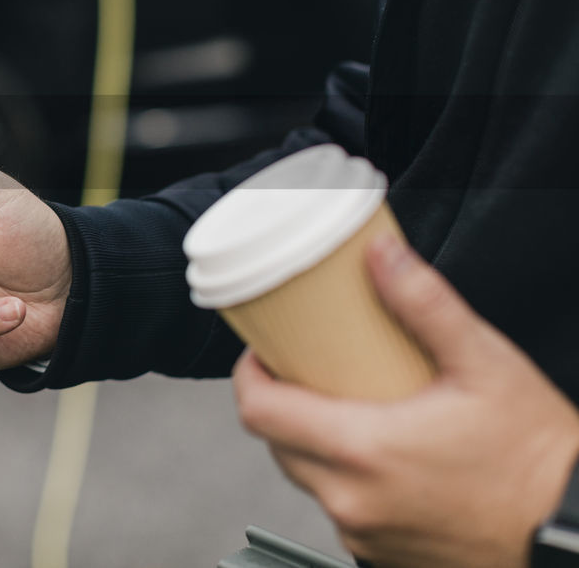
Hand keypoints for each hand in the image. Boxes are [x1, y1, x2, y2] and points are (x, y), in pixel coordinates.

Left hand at [232, 233, 578, 567]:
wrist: (578, 529)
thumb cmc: (540, 460)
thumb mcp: (484, 364)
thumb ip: (425, 304)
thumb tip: (383, 257)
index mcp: (363, 451)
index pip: (258, 411)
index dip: (249, 375)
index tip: (263, 352)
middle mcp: (353, 499)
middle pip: (275, 442)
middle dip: (282, 402)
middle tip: (308, 370)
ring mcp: (365, 533)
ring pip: (306, 477)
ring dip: (312, 441)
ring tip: (348, 405)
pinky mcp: (383, 553)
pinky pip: (341, 507)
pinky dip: (345, 477)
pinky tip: (378, 452)